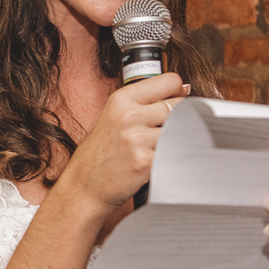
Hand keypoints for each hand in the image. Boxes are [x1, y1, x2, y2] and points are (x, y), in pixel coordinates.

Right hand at [60, 73, 187, 228]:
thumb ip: (144, 103)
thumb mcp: (113, 117)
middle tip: (162, 132)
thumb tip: (185, 89)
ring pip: (182, 129)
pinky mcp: (147, 162)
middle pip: (180, 105)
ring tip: (159, 149)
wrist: (83, 187)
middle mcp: (129, 116)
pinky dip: (174, 158)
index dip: (178, 91)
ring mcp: (138, 139)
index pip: (170, 81)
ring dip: (177, 140)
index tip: (176, 101)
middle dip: (179, 118)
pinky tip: (160, 163)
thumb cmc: (98, 155)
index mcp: (121, 99)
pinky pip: (176, 153)